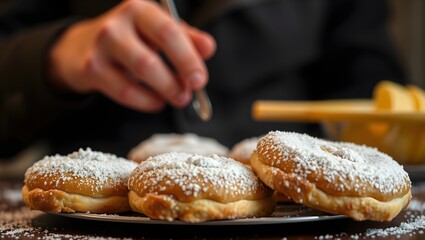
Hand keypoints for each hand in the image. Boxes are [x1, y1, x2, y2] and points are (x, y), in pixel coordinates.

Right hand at [49, 0, 215, 111]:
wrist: (81, 47)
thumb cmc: (130, 39)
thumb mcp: (157, 31)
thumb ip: (186, 37)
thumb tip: (209, 48)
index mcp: (140, 10)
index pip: (170, 32)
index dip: (188, 59)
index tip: (200, 79)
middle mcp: (118, 24)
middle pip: (152, 57)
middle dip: (177, 80)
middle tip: (189, 94)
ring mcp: (102, 47)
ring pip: (140, 75)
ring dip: (164, 91)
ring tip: (177, 98)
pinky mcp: (91, 69)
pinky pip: (125, 92)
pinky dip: (146, 101)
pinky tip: (156, 102)